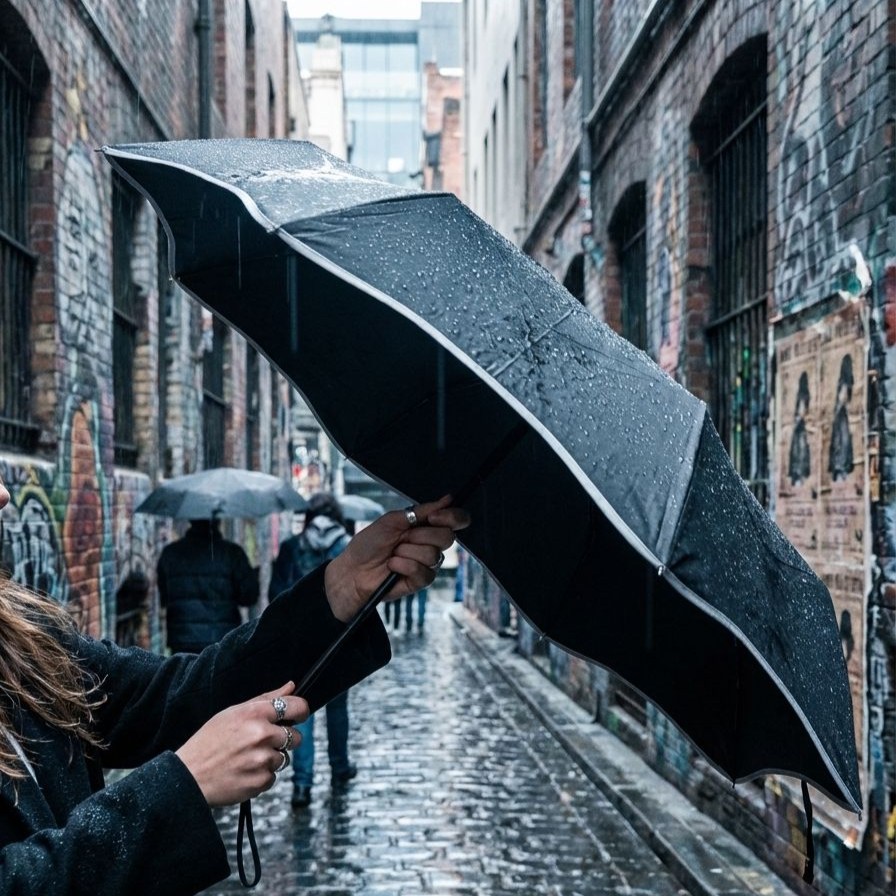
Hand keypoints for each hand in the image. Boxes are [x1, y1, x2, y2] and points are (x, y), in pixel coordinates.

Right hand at [175, 682, 307, 806]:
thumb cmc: (209, 741)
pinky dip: (261, 776)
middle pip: (295, 737)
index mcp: (255, 713)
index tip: (298, 716)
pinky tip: (243, 772)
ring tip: (246, 759)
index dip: (301, 711)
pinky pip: (273, 777)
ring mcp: (263, 759)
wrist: (189, 776)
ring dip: (270, 759)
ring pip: (284, 758)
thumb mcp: (233, 712)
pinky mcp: (261, 781)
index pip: (297, 706)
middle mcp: (262, 734)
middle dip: (283, 740)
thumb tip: (291, 686)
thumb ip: (266, 699)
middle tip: (261, 743)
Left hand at [325, 495, 469, 621]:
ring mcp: (427, 563)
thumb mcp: (392, 520)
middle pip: (447, 537)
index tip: (433, 517)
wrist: (353, 570)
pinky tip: (393, 566)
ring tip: (393, 554)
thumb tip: (447, 499)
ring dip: (407, 552)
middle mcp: (430, 543)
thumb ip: (421, 511)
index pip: (455, 520)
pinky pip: (425, 572)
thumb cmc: (369, 544)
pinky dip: (404, 566)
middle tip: (401, 538)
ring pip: (433, 554)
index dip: (452, 517)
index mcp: (425, 526)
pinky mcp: (421, 580)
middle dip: (420, 536)